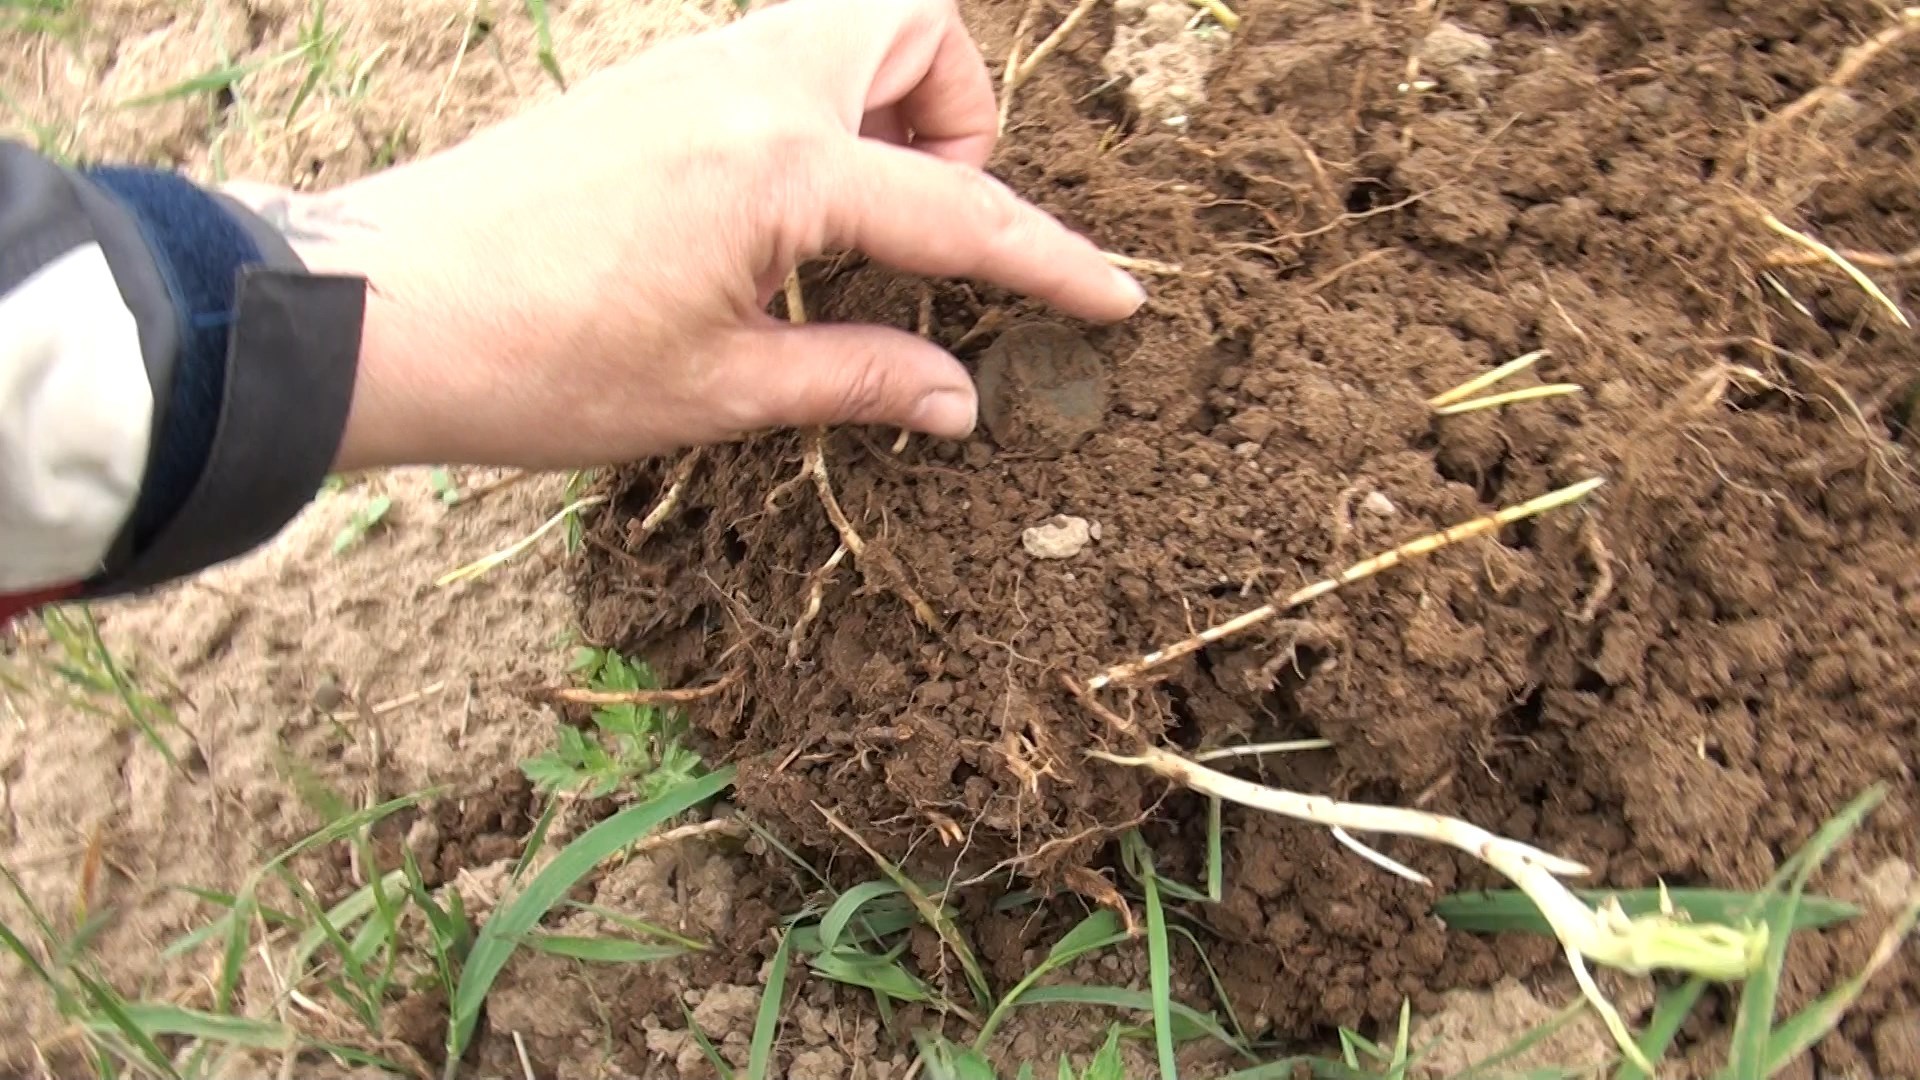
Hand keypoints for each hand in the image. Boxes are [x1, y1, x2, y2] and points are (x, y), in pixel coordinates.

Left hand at [247, 0, 1144, 471]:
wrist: (376, 314)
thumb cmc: (539, 362)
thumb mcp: (718, 393)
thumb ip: (859, 378)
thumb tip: (963, 400)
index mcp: (782, 164)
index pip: (961, 208)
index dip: (1051, 262)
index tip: (1118, 297)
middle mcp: (745, 83)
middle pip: (915, 24)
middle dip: (964, 108)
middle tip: (933, 219)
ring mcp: (688, 68)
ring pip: (840, 27)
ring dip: (888, 106)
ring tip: (854, 232)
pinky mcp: (644, 84)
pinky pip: (771, 62)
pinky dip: (813, 119)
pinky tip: (772, 227)